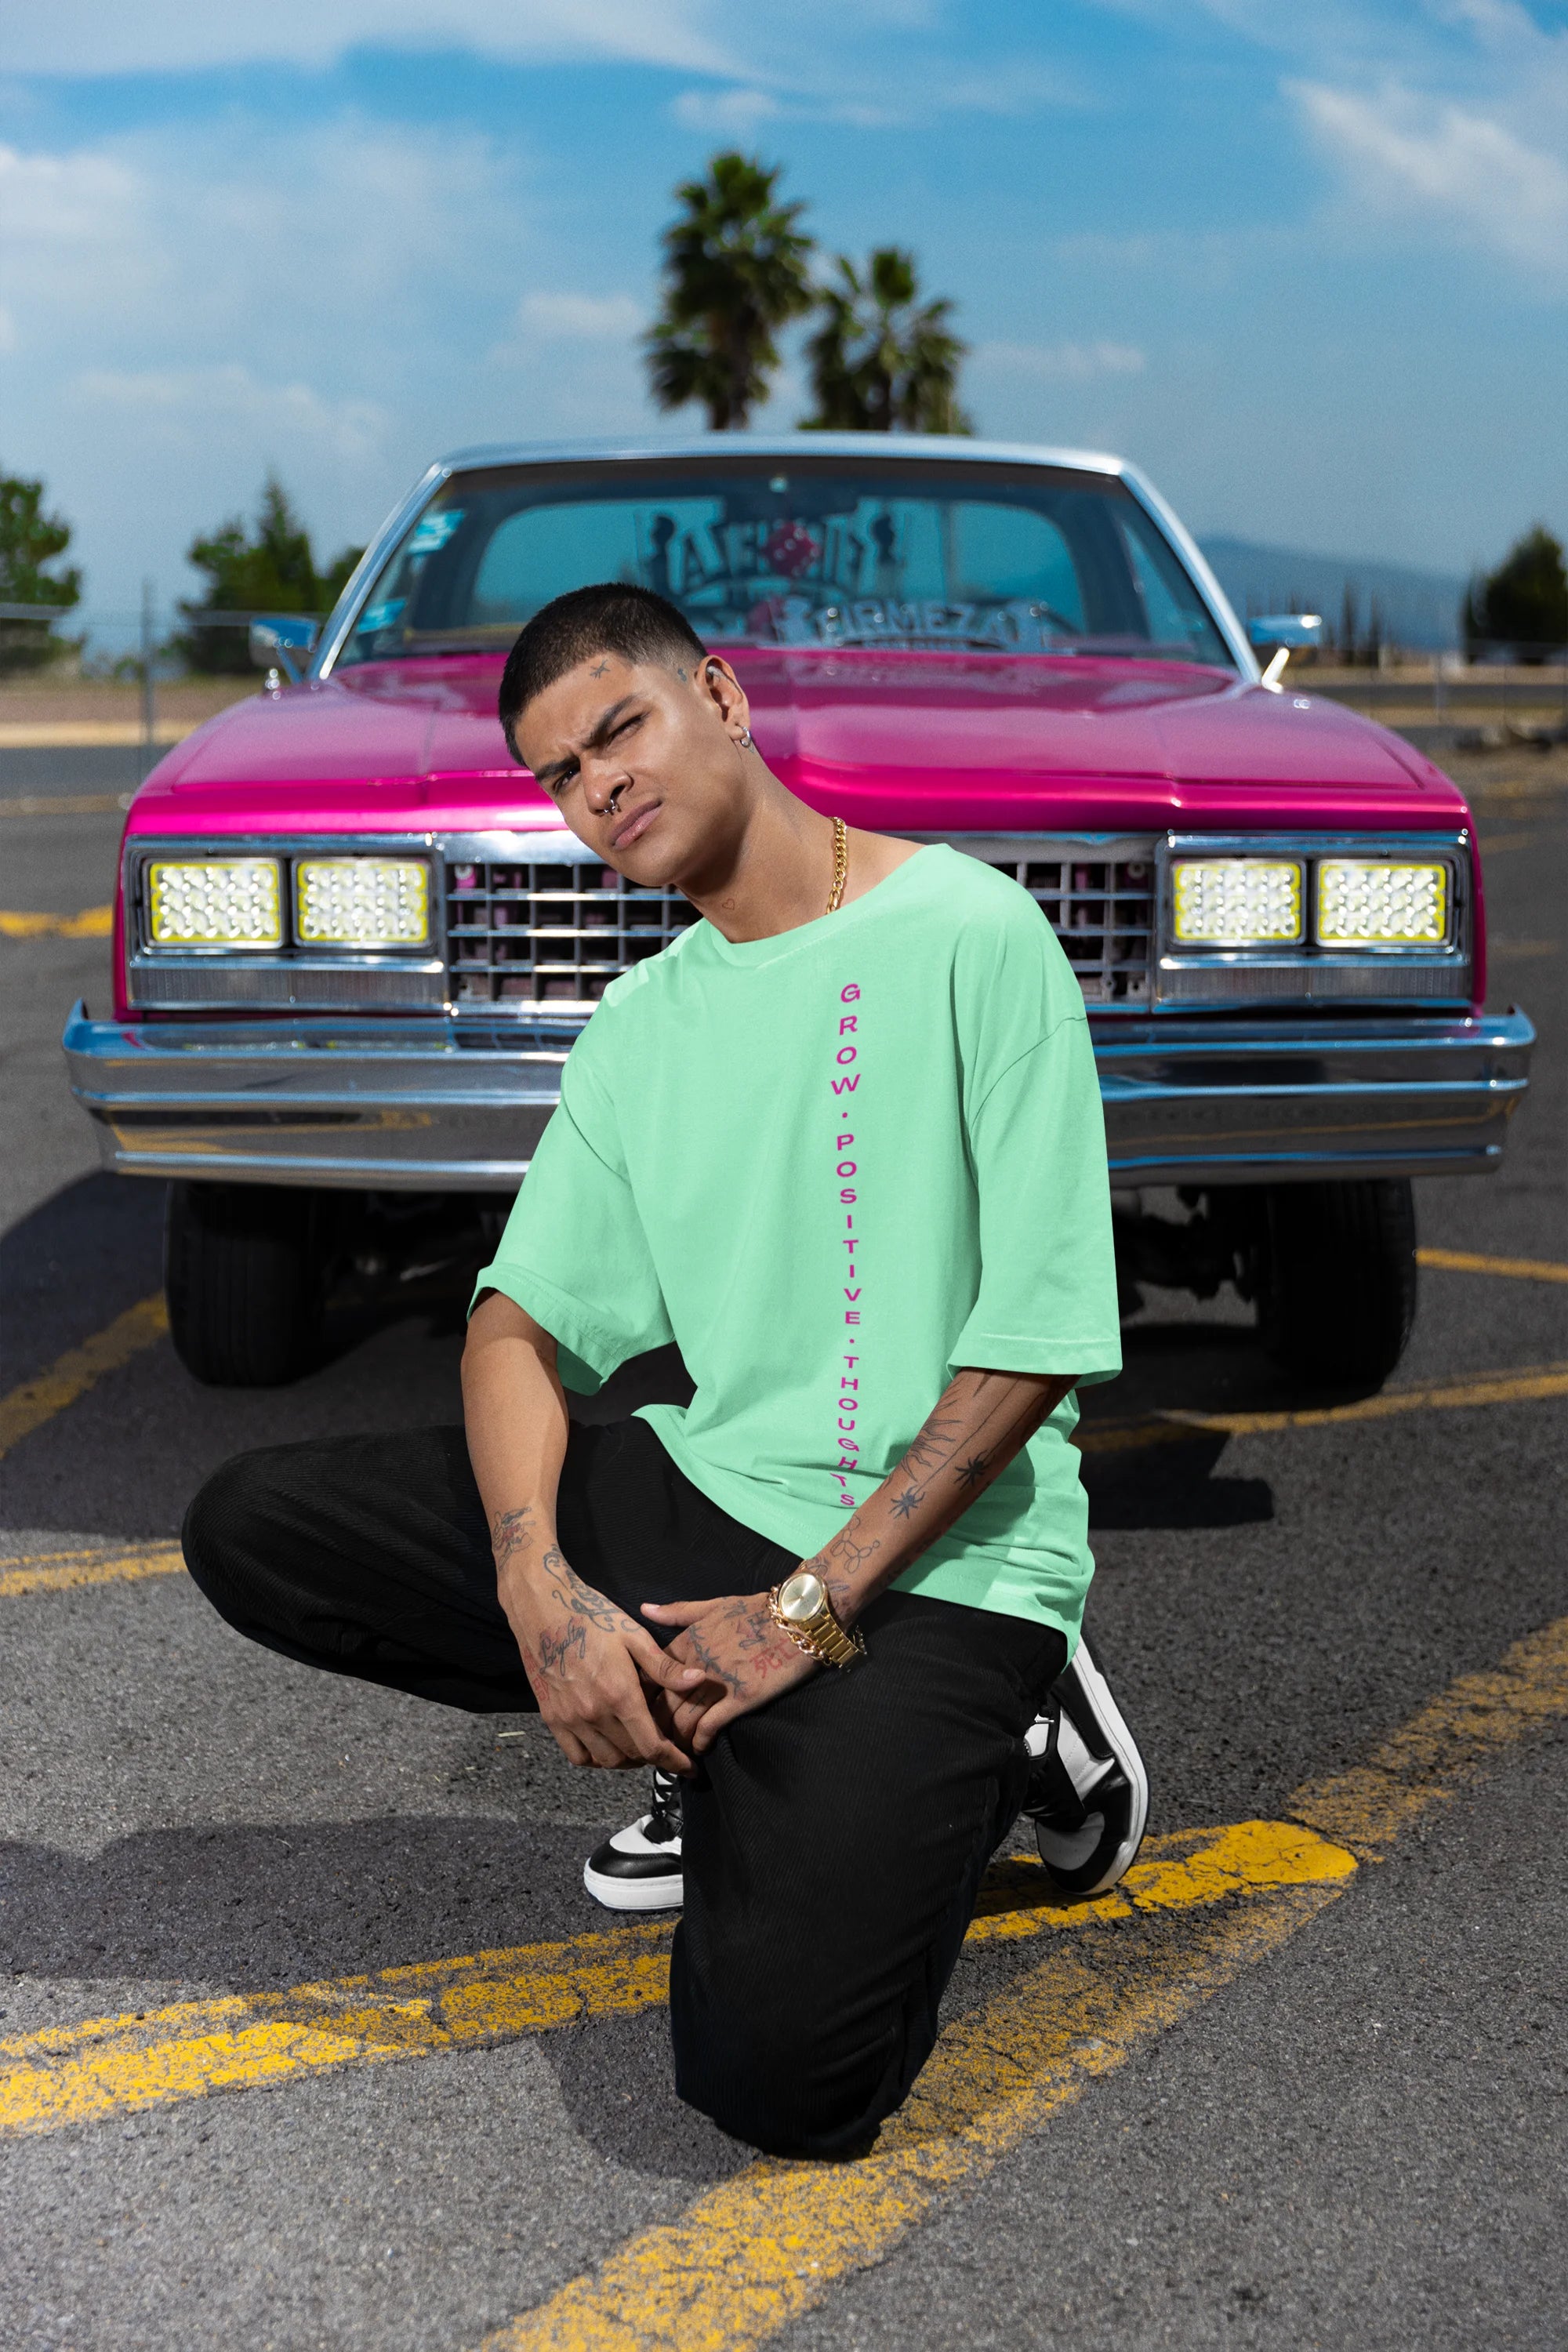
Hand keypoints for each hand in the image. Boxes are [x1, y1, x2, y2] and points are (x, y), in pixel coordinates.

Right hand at [502, 1546, 705, 1773]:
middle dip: (654, 1756)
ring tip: (639, 1746)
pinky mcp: (552, 1718)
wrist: (542, 1609)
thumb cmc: (592, 1617)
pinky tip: (607, 1745)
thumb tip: (699, 1681)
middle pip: (632, 1755)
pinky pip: (577, 1756)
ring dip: (627, 1759)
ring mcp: (570, 1719)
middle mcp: (594, 1714)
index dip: (674, 1761)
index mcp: (620, 1694)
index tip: (689, 1767)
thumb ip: (664, 1666)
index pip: (652, 1746)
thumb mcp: (634, 1635)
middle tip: (665, 1746)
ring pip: (606, 1760)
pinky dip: (596, 1759)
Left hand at [639, 1592, 817, 1752]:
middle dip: (653, 1726)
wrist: (796, 1618)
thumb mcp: (713, 1605)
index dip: (641, 1697)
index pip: (650, 1676)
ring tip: (672, 1753)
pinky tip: (698, 1750)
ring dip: (675, 1740)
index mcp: (687, 1642)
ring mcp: (717, 1683)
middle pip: (661, 1704)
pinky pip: (709, 1727)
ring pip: (682, 1720)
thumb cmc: (756, 1610)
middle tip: (651, 1741)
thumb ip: (677, 1612)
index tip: (639, 1711)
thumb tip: (643, 1609)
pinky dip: (699, 1742)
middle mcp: (695, 1664)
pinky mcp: (739, 1699)